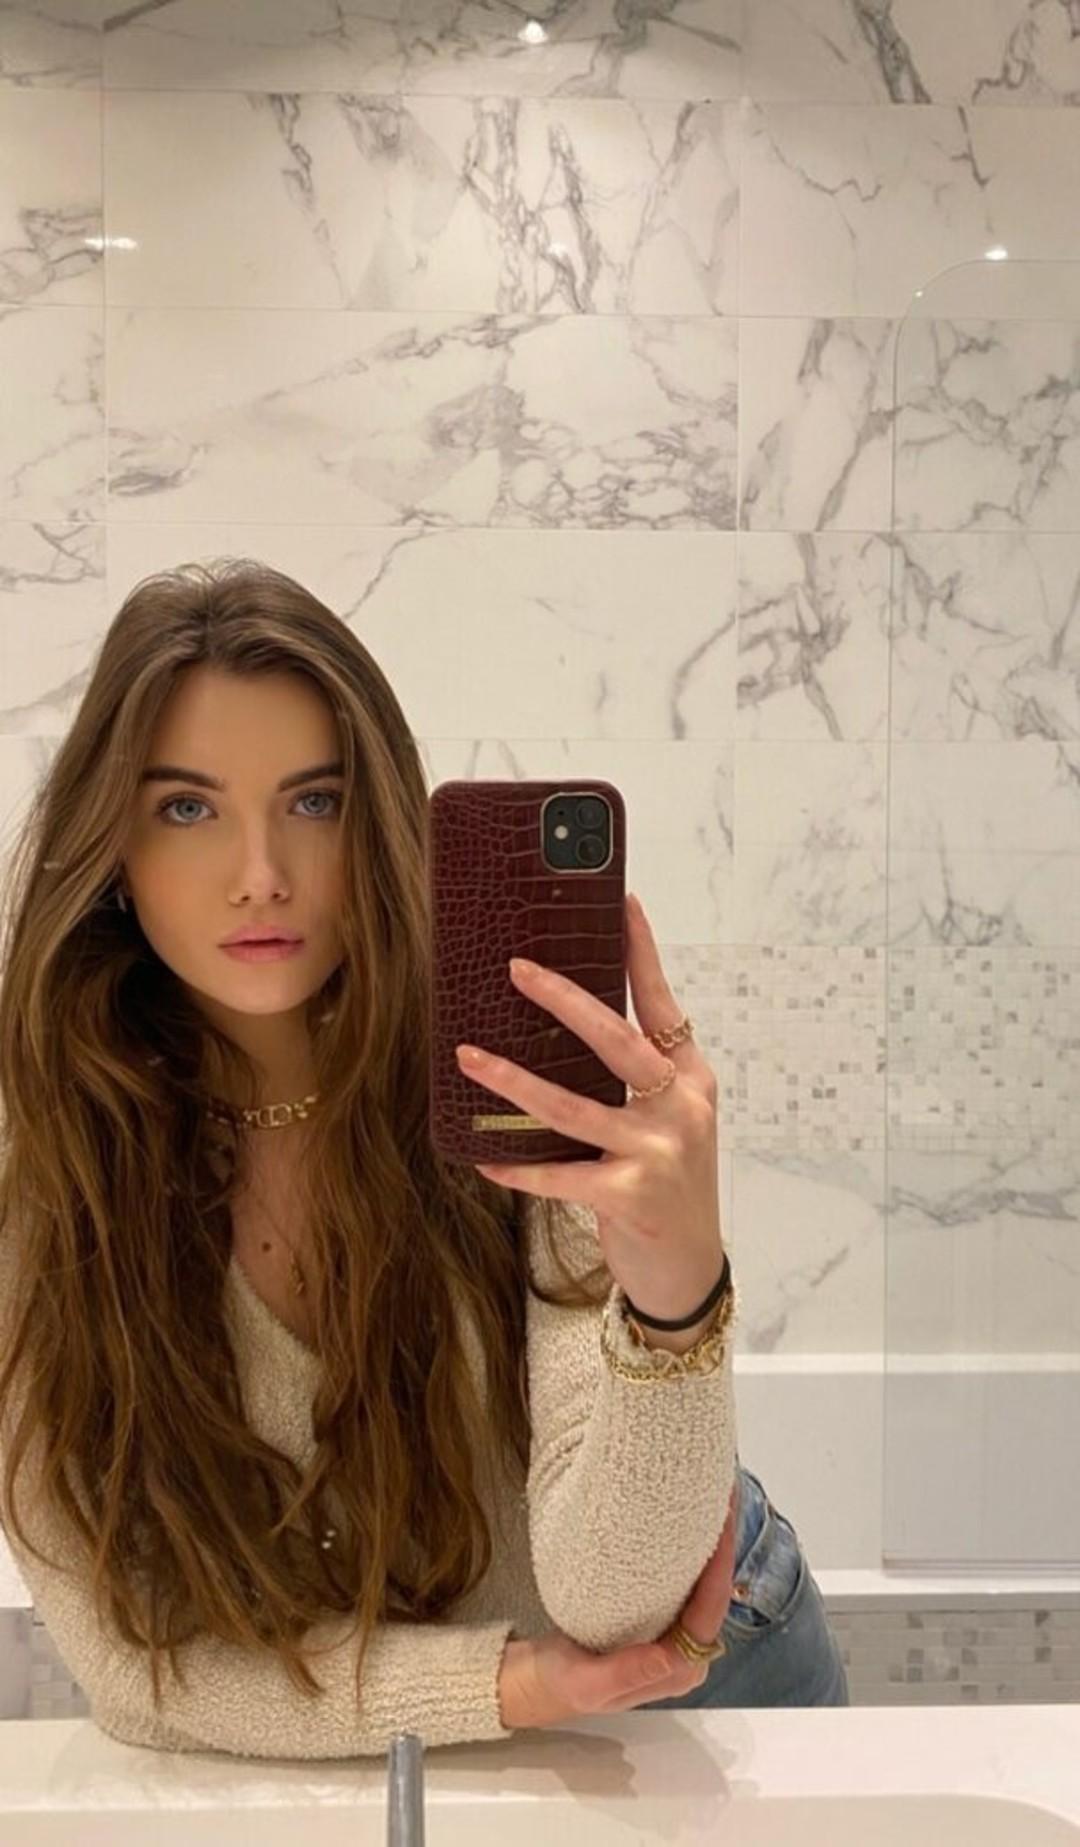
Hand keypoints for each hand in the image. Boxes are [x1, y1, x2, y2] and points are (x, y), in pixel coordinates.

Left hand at [454, 891, 723, 1324]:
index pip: (662, 1003)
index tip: (621, 902)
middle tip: (516, 968)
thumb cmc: (667, 1184)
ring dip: (515, 1081)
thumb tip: (560, 1031)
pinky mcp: (631, 1197)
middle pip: (617, 1040)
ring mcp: (658, 1153)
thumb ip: (632, 1080)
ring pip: (573, 1107)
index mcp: (690, 1078)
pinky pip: (559, 1174)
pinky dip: (517, 1166)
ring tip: (470, 1056)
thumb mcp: (666, 1122)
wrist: (690, 1267)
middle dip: (564, 1000)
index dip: (640, 953)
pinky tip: (483, 1154)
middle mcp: (680, 1108)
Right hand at [498, 1474, 739, 1728]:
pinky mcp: (663, 1621)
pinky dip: (692, 1556)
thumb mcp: (588, 1684)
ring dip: (710, 1549)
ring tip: (712, 1506)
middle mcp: (687, 1655)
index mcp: (678, 1672)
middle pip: (714, 1600)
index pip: (708, 1617)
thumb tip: (671, 1656)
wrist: (541, 1678)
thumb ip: (627, 1673)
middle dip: (720, 1552)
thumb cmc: (562, 1682)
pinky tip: (689, 1527)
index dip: (719, 1572)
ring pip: (703, 1590)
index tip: (722, 1527)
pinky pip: (686, 1587)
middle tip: (721, 1502)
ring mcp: (676, 1637)